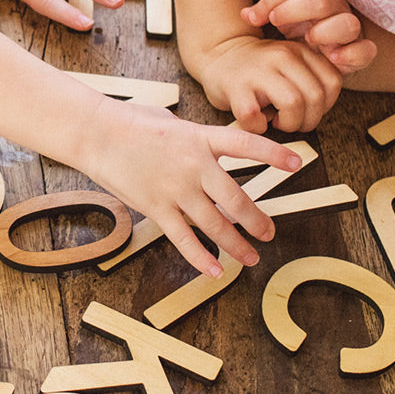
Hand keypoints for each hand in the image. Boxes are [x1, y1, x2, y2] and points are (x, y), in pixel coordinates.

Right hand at [80, 98, 301, 276]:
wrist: (97, 133)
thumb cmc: (131, 123)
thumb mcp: (172, 122)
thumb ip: (196, 138)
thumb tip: (209, 146)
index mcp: (200, 138)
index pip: (245, 145)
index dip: (273, 153)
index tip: (297, 162)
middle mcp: (193, 165)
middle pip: (236, 199)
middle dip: (257, 221)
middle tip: (269, 233)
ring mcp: (175, 188)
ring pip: (215, 224)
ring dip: (236, 245)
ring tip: (250, 258)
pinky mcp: (156, 207)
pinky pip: (183, 238)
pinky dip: (199, 258)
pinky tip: (213, 271)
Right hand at [196, 35, 344, 132]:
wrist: (220, 55)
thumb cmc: (259, 70)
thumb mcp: (291, 62)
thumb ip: (312, 76)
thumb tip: (324, 108)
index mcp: (300, 50)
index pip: (332, 82)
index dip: (325, 106)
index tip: (309, 110)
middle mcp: (282, 56)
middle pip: (315, 97)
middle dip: (308, 121)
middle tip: (293, 123)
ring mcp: (258, 71)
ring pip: (293, 104)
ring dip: (288, 124)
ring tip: (277, 122)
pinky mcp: (236, 88)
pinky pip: (256, 117)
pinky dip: (258, 127)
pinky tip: (256, 122)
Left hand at [243, 0, 376, 74]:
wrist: (320, 59)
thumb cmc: (298, 36)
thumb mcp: (280, 22)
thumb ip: (264, 14)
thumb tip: (244, 14)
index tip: (253, 17)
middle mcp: (335, 9)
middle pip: (322, 0)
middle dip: (295, 10)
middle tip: (276, 23)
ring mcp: (349, 31)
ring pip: (347, 23)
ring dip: (326, 31)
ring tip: (309, 40)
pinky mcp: (360, 52)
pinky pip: (366, 51)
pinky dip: (352, 54)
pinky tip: (332, 59)